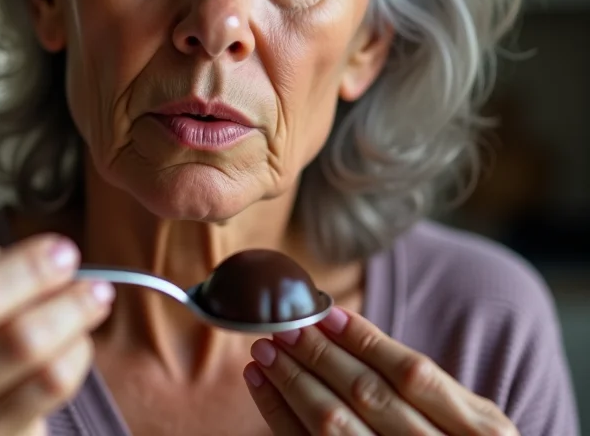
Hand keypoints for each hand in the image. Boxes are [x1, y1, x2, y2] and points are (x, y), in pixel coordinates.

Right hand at [0, 196, 114, 435]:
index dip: (26, 269)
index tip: (60, 248)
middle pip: (18, 340)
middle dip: (67, 299)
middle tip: (91, 277)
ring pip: (47, 372)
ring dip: (78, 327)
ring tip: (91, 299)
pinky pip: (56, 394)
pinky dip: (77, 356)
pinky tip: (73, 338)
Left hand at [244, 307, 518, 434]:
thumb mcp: (475, 423)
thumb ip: (432, 387)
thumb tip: (347, 330)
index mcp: (476, 430)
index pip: (411, 374)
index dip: (366, 341)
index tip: (326, 312)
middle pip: (367, 395)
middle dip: (319, 354)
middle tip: (284, 323)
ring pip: (334, 424)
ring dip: (293, 381)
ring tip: (266, 349)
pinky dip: (279, 414)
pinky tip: (261, 385)